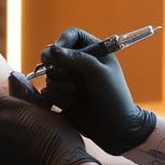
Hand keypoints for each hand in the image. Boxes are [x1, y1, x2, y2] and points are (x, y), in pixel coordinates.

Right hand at [39, 28, 156, 154]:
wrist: (116, 128)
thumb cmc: (113, 97)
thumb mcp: (98, 72)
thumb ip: (75, 58)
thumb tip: (52, 49)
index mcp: (93, 52)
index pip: (71, 35)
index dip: (62, 41)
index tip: (56, 52)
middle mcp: (79, 64)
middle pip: (55, 55)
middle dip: (58, 68)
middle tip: (66, 76)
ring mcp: (70, 81)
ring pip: (50, 76)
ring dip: (61, 86)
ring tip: (77, 95)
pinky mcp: (62, 97)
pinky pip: (48, 92)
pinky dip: (58, 98)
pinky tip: (72, 104)